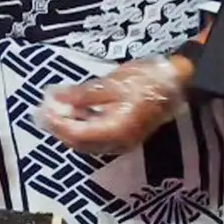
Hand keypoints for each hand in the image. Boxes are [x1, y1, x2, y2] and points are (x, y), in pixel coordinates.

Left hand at [36, 58, 189, 153]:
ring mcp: (123, 142)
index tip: (43, 109)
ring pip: (87, 144)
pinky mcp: (125, 137)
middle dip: (60, 128)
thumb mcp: (112, 83)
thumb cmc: (148, 79)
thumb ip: (82, 94)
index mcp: (116, 130)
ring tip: (56, 111)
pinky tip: (75, 113)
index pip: (77, 134)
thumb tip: (56, 99)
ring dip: (69, 130)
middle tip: (45, 110)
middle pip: (79, 144)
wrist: (180, 82)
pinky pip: (97, 139)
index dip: (57, 123)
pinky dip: (83, 129)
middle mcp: (118, 143)